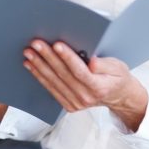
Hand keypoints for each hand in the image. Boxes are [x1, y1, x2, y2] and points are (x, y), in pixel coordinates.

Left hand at [23, 40, 148, 131]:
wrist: (118, 96)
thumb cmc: (117, 78)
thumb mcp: (119, 67)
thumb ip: (105, 64)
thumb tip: (92, 62)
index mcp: (99, 87)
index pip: (80, 71)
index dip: (68, 58)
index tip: (57, 44)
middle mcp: (86, 97)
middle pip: (63, 75)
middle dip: (47, 57)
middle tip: (36, 44)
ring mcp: (76, 103)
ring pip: (54, 81)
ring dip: (39, 66)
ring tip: (29, 53)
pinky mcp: (68, 104)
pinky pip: (51, 88)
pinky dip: (39, 76)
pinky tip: (31, 65)